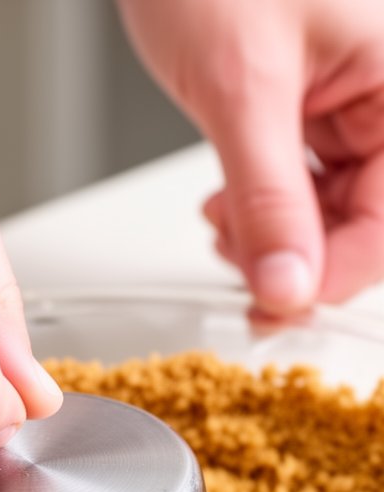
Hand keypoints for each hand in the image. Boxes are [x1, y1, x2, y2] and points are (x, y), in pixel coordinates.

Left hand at [117, 0, 383, 312]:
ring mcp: (353, 103)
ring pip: (332, 213)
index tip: (273, 307)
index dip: (331, 276)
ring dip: (274, 239)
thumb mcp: (241, 85)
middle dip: (297, 259)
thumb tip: (288, 289)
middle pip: (365, 224)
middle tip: (239, 274)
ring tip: (225, 226)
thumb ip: (269, 198)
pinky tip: (228, 207)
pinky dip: (262, 210)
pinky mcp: (314, 109)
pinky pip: (305, 186)